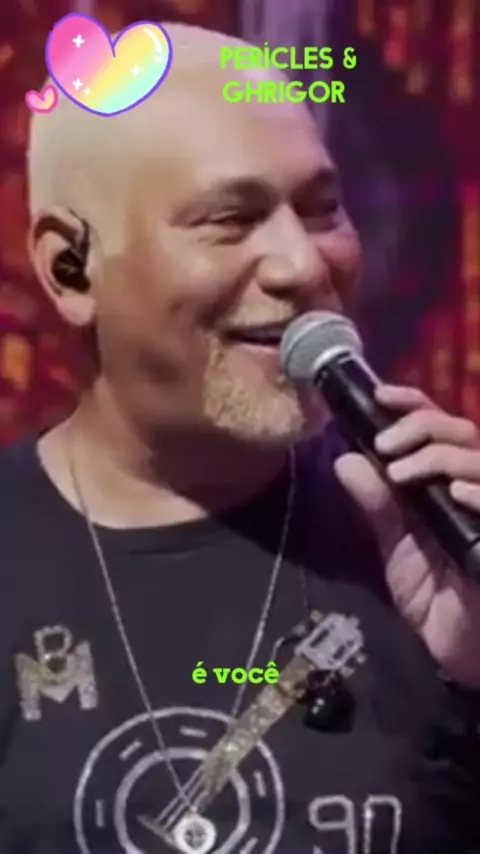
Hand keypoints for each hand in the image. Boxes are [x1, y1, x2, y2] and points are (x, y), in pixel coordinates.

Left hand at [334, 383, 479, 686]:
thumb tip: (345, 460)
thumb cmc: (436, 598)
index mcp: (445, 483)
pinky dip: (476, 492)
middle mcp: (473, 487)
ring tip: (401, 471)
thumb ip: (378, 505)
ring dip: (438, 456)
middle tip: (384, 444)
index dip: (412, 404)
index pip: (437, 426)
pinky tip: (452, 493)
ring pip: (478, 458)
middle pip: (460, 431)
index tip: (379, 396)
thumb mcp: (397, 548)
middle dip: (420, 427)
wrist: (463, 654)